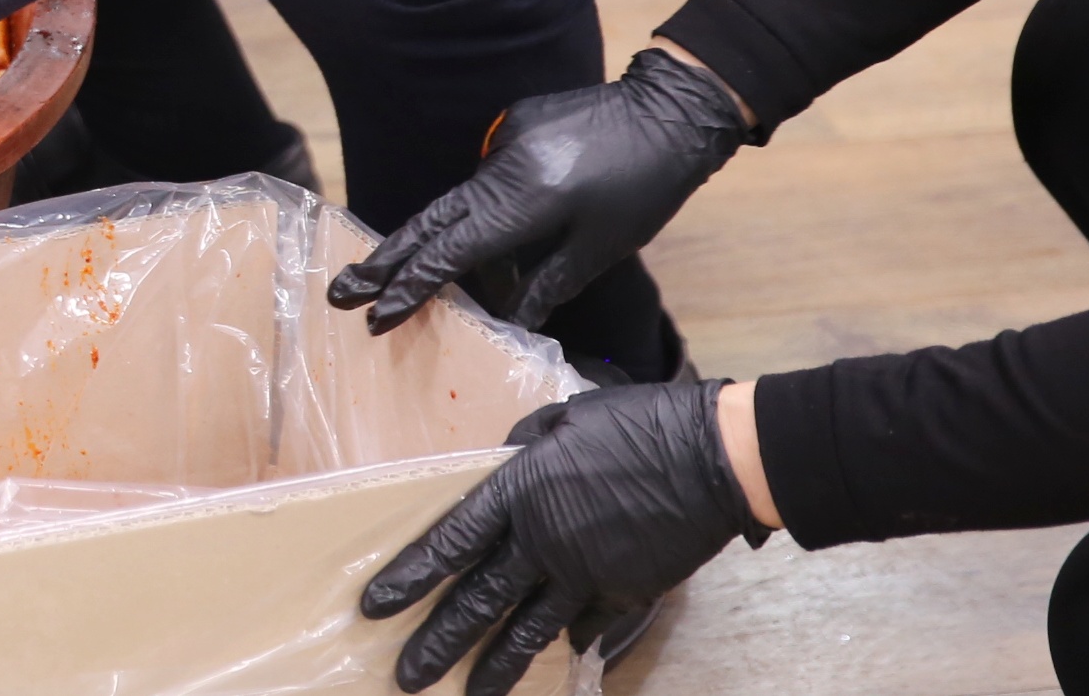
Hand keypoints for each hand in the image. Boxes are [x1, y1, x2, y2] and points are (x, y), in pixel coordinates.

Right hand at [329, 47, 748, 334]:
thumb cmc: (643, 191)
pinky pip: (489, 175)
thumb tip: (508, 318)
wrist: (668, 113)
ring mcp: (504, 139)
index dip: (410, 287)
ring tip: (417, 272)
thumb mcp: (599, 250)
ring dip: (443, 238)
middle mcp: (500, 167)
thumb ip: (547, 284)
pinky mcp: (515, 123)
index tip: (374, 315)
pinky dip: (486, 206)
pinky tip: (512, 223)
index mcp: (522, 203)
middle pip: (430, 220)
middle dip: (384, 259)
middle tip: (340, 289)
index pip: (451, 253)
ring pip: (462, 201)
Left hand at [360, 381, 770, 695]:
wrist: (711, 460)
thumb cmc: (638, 424)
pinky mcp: (622, 596)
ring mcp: (583, 576)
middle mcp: (543, 541)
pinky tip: (546, 661)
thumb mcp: (566, 418)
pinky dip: (564, 643)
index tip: (377, 604)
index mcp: (520, 490)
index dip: (412, 574)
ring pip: (526, 631)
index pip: (452, 540)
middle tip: (406, 677)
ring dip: (492, 668)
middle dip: (438, 642)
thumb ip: (526, 447)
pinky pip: (582, 626)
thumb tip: (502, 465)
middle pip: (479, 600)